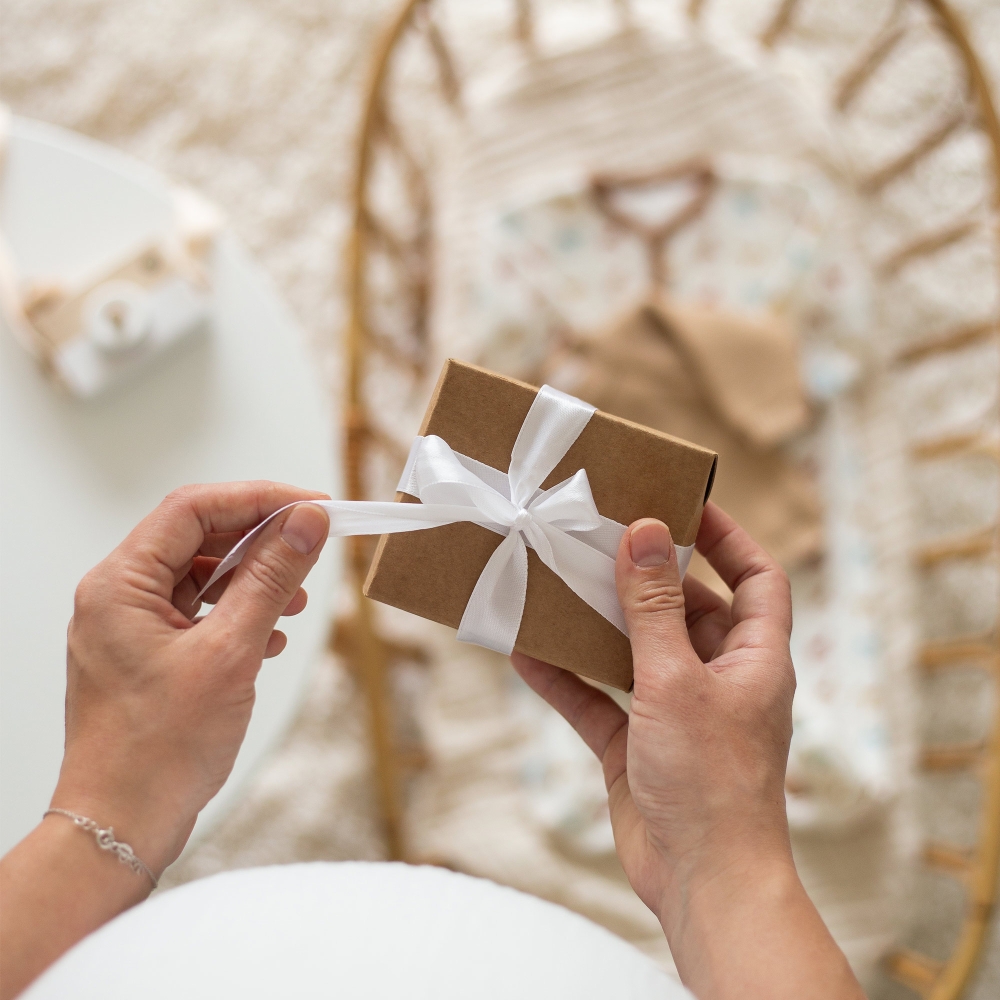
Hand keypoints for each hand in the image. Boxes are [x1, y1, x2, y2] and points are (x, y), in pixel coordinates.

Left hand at [1, 482, 329, 999]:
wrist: (121, 826)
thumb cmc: (158, 750)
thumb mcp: (230, 652)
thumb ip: (271, 579)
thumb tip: (306, 523)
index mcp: (119, 584)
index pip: (193, 508)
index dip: (258, 499)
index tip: (312, 506)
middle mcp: (118, 596)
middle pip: (198, 537)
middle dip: (260, 541)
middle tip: (313, 547)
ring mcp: (131, 627)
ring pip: (202, 576)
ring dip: (254, 581)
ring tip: (296, 601)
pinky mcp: (149, 654)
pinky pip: (199, 612)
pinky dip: (239, 615)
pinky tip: (271, 638)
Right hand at [512, 502, 862, 999]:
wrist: (703, 882)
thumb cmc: (710, 779)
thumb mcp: (676, 679)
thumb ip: (655, 607)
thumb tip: (645, 533)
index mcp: (753, 657)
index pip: (758, 578)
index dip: (728, 538)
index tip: (685, 505)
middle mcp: (718, 678)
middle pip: (686, 608)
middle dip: (647, 575)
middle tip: (602, 537)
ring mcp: (676, 712)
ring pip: (636, 650)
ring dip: (599, 622)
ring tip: (559, 581)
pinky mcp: (638, 744)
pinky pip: (597, 698)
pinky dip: (566, 677)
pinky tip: (525, 653)